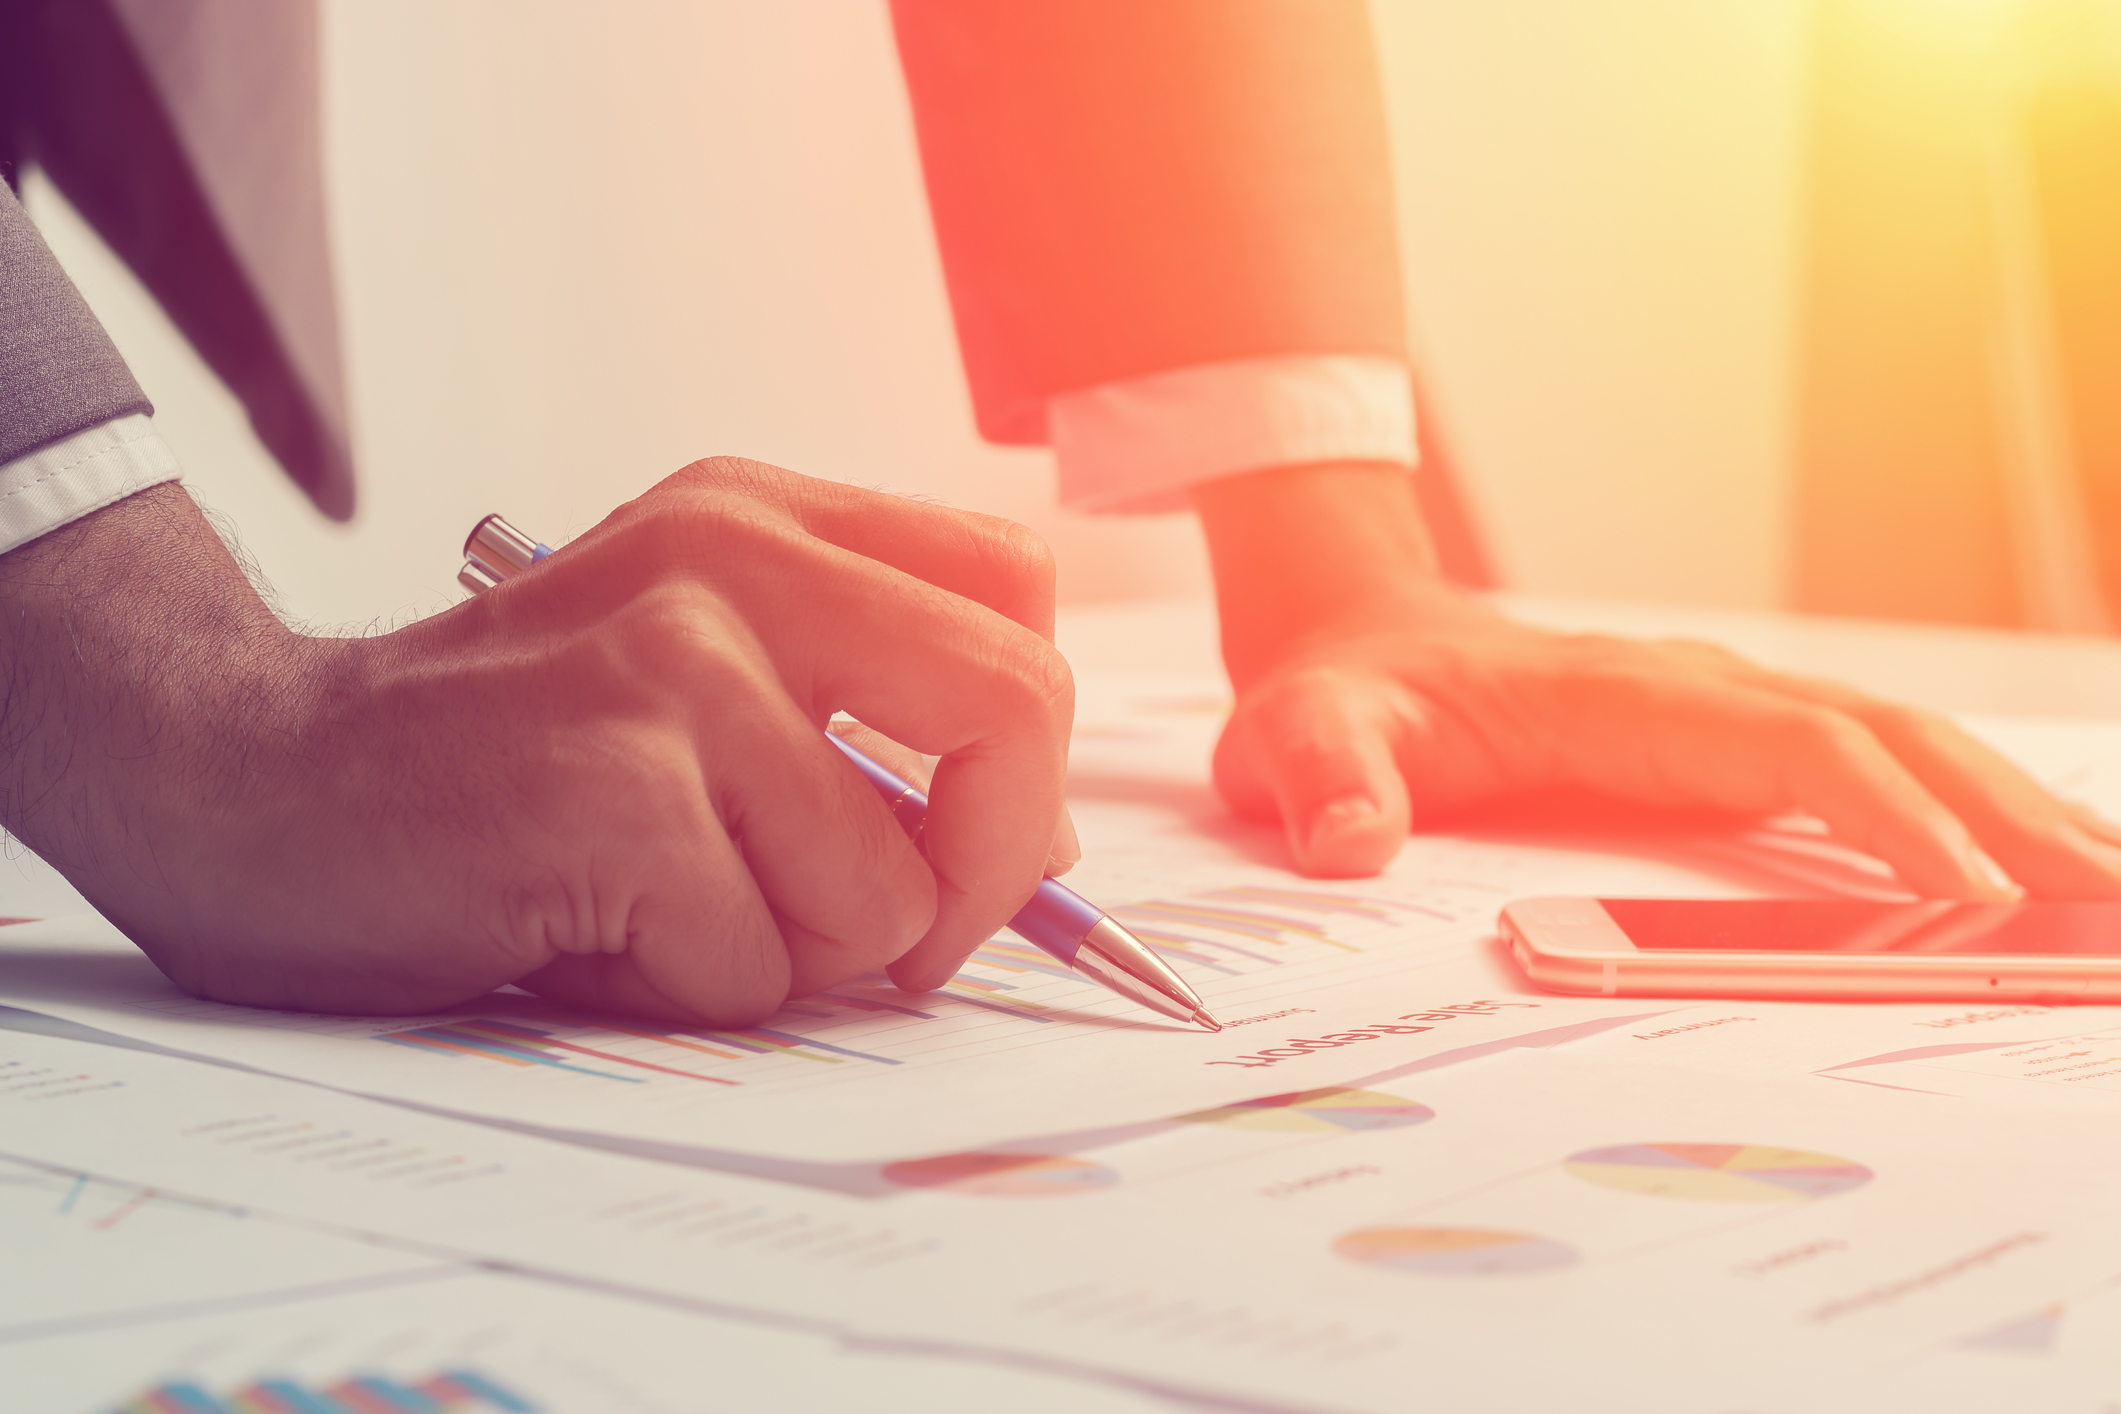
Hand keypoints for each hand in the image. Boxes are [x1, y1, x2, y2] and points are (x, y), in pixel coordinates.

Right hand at [0, 462, 1072, 1021]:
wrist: (251, 784)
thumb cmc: (499, 759)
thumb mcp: (697, 679)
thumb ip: (867, 723)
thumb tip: (1040, 838)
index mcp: (762, 518)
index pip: (1015, 591)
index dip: (1021, 745)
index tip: (953, 835)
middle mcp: (730, 560)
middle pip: (1017, 705)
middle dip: (982, 869)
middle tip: (883, 935)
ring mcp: (670, 666)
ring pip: (887, 886)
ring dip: (788, 952)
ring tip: (657, 908)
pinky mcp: (613, 789)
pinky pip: (758, 964)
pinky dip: (686, 990)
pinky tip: (587, 934)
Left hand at [1194, 463, 2120, 898]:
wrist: (1358, 643)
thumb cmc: (1344, 693)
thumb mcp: (1301, 732)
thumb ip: (1320, 778)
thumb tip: (1347, 841)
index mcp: (1624, 693)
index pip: (1793, 742)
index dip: (1886, 812)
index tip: (1968, 892)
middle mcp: (1697, 692)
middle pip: (1887, 736)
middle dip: (2002, 812)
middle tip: (2101, 905)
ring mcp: (1720, 716)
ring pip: (1896, 746)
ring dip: (2004, 810)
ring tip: (2100, 894)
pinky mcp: (1722, 748)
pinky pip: (1860, 773)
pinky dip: (1949, 812)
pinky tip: (2011, 871)